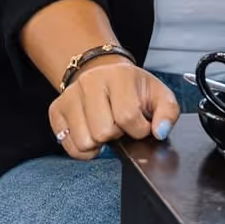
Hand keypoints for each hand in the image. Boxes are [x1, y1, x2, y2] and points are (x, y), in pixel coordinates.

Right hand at [47, 60, 179, 159]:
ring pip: (85, 142)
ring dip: (100, 143)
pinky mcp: (56, 110)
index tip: (141, 124)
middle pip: (103, 131)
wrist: (104, 74)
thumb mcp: (158, 95)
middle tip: (120, 124)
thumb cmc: (133, 89)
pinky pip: (70, 147)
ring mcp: (70, 96)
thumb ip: (168, 113)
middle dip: (117, 134)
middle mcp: (90, 82)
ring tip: (106, 127)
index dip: (138, 129)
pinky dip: (84, 150)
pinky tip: (92, 134)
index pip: (127, 116)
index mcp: (118, 76)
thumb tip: (160, 132)